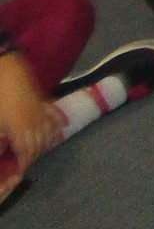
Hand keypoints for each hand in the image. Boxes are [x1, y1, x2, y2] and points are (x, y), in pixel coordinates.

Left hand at [0, 52, 60, 184]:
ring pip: (49, 132)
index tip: (18, 173)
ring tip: (38, 152)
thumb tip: (3, 151)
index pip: (27, 152)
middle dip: (33, 157)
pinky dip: (57, 125)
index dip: (23, 164)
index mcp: (21, 128)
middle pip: (39, 144)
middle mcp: (35, 121)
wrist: (7, 69)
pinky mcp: (44, 101)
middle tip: (24, 165)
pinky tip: (58, 131)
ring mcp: (41, 110)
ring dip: (45, 144)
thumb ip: (1, 139)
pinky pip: (55, 116)